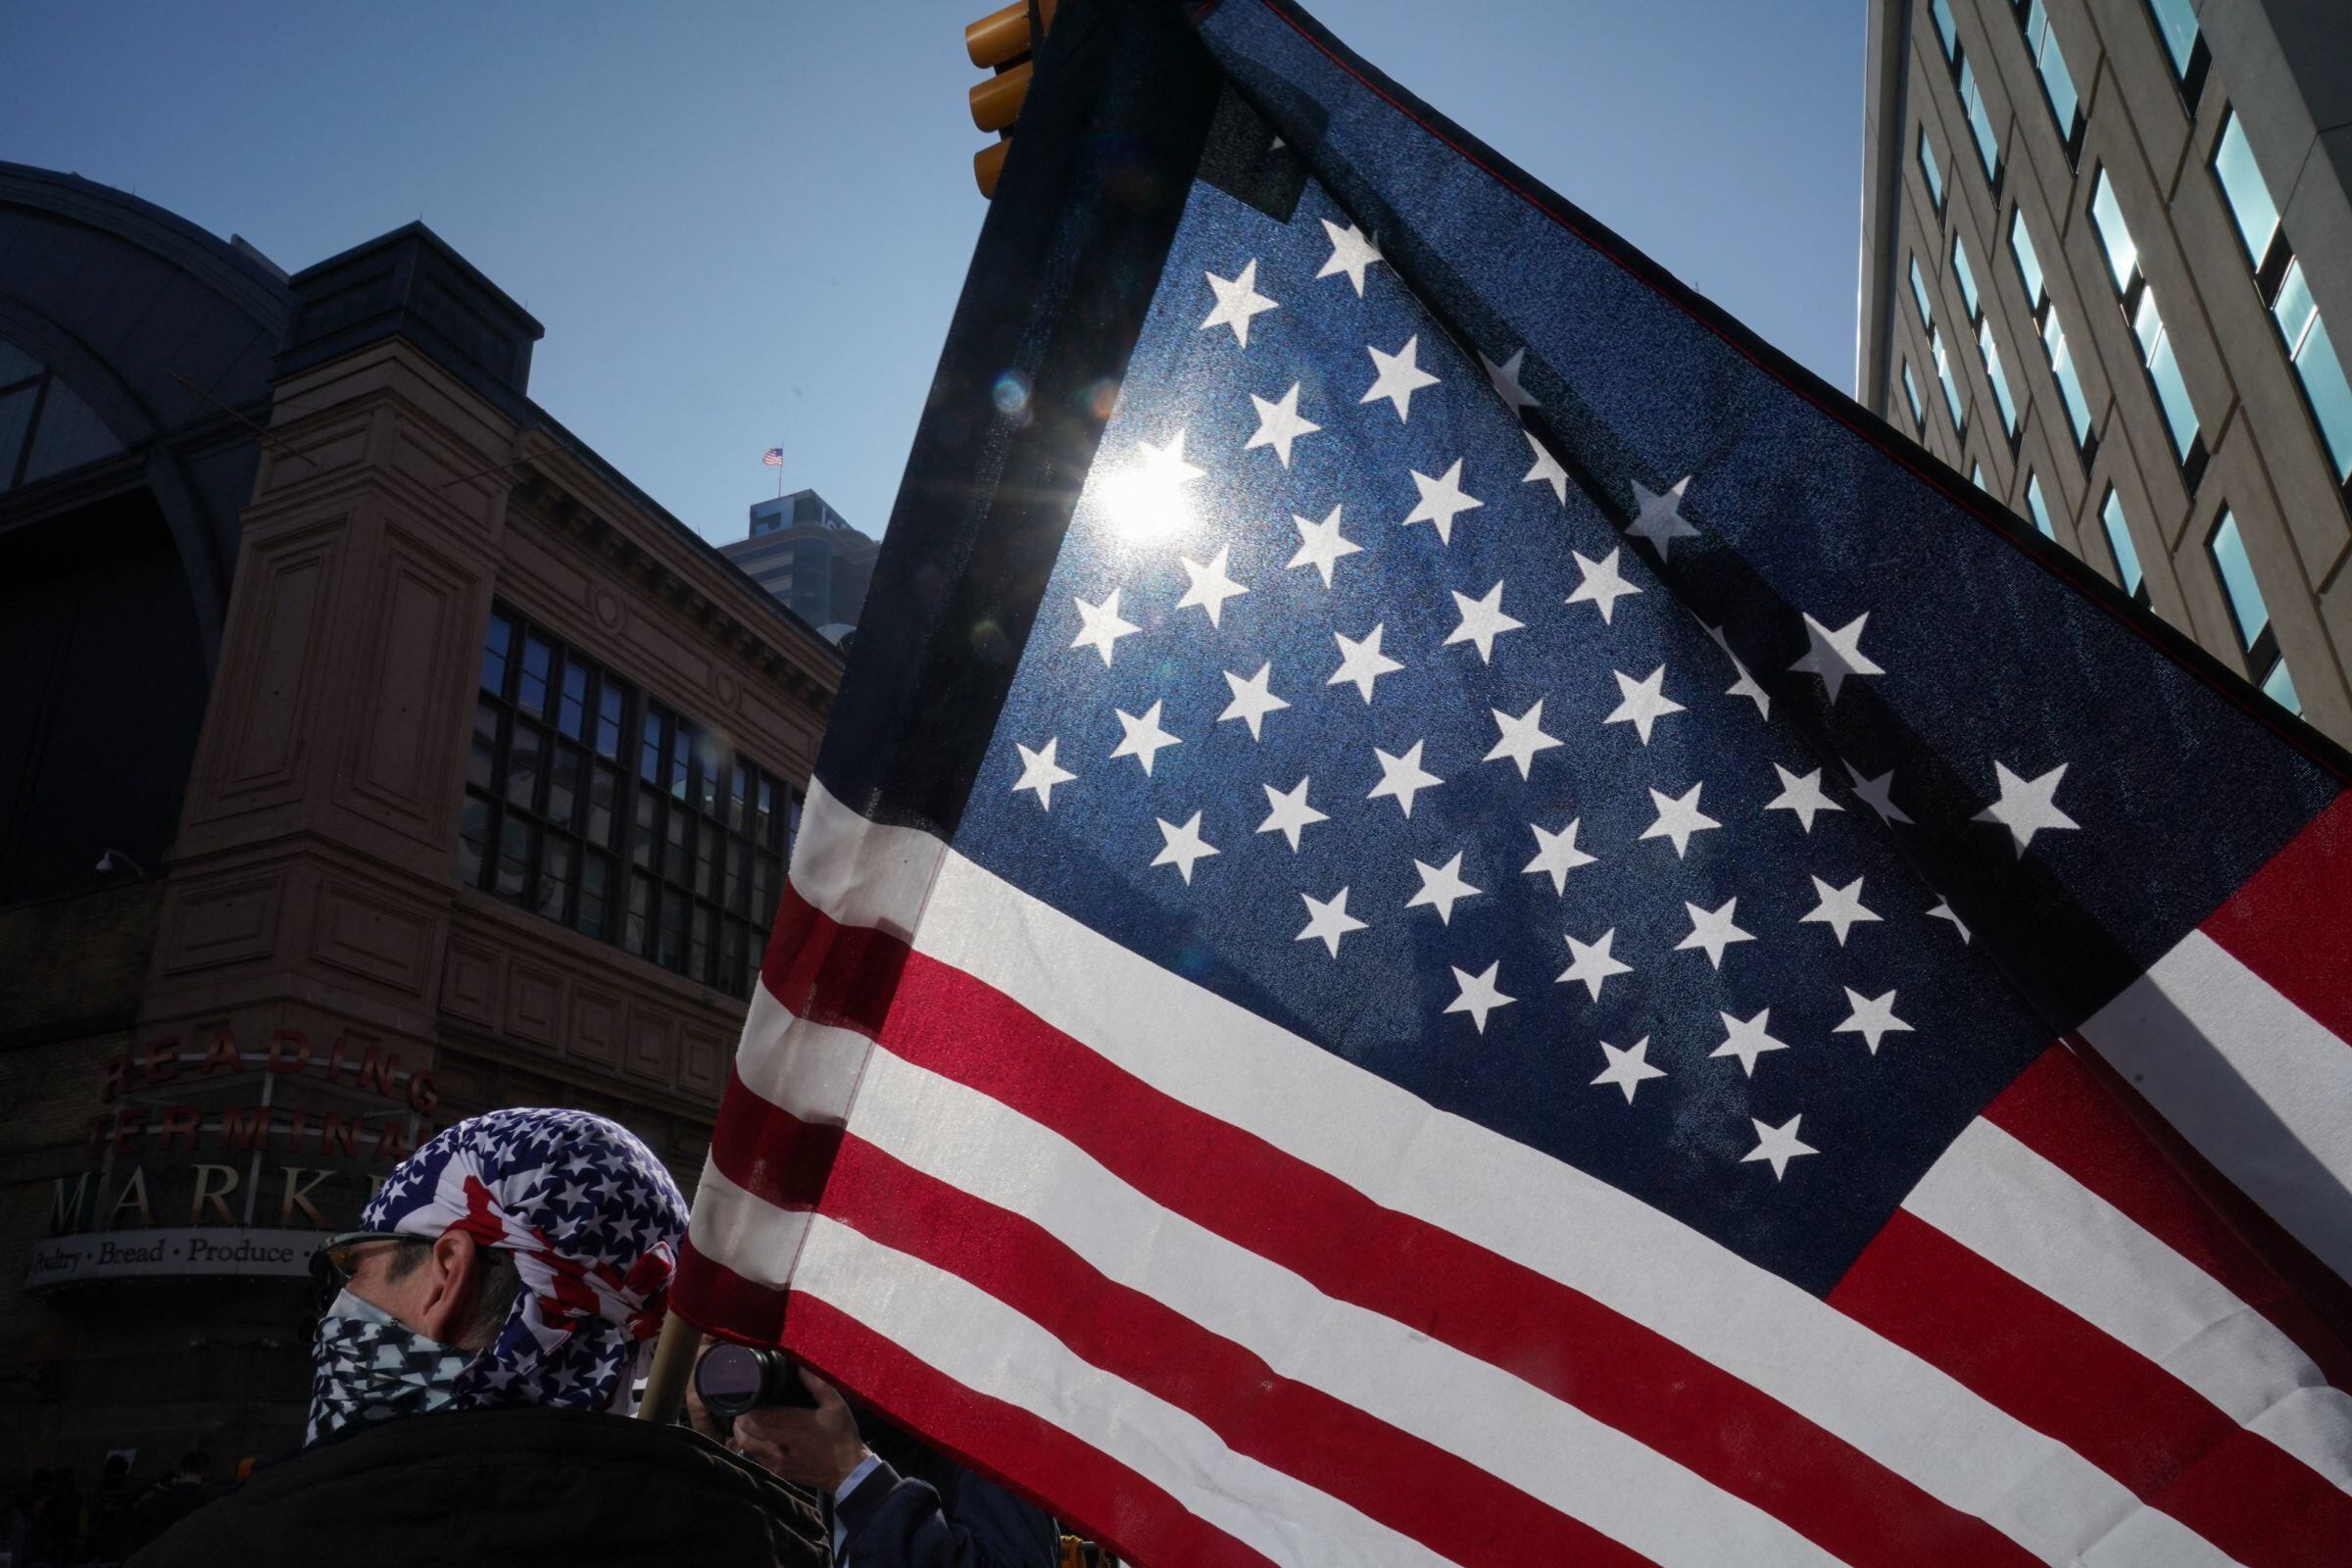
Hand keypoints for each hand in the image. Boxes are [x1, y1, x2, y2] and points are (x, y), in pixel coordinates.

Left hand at [729, 1367, 870, 1491]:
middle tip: (745, 1408)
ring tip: (745, 1422)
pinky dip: (752, 1447)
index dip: (747, 1407)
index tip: (749, 1397)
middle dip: (741, 1418)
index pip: (756, 1416)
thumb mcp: (836, 1405)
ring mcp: (778, 1460)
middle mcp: (781, 1443)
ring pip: (747, 1445)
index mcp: (794, 1424)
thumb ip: (817, 1385)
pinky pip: (756, 1458)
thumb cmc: (842, 1436)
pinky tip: (759, 1439)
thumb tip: (801, 1367)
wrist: (847, 1471)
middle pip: (746, 1430)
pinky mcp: (780, 1472)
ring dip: (742, 1432)